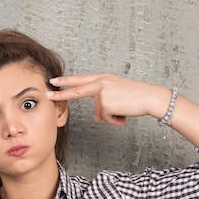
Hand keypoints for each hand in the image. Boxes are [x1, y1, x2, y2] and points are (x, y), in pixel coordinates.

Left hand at [47, 73, 170, 125]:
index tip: (54, 81)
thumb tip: (96, 117)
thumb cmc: (136, 96)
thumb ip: (103, 102)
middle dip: (62, 93)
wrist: (150, 97)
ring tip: (124, 110)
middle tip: (48, 93)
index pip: (81, 80)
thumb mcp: (117, 95)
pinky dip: (115, 120)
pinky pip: (106, 118)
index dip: (67, 81)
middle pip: (77, 90)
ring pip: (99, 113)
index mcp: (103, 78)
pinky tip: (124, 114)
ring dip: (111, 116)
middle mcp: (101, 83)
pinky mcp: (106, 103)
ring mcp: (102, 92)